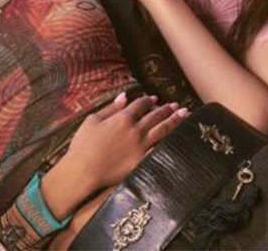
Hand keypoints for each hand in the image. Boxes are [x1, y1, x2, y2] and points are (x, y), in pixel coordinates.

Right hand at [49, 93, 186, 210]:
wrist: (83, 170)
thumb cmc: (83, 144)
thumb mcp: (93, 120)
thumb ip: (111, 108)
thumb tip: (124, 96)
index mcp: (124, 117)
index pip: (141, 104)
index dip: (148, 100)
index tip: (154, 98)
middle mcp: (136, 130)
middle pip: (156, 116)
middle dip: (168, 109)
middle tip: (178, 106)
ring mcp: (141, 146)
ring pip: (162, 130)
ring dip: (174, 121)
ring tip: (185, 115)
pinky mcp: (142, 161)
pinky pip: (159, 150)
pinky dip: (169, 143)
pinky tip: (178, 138)